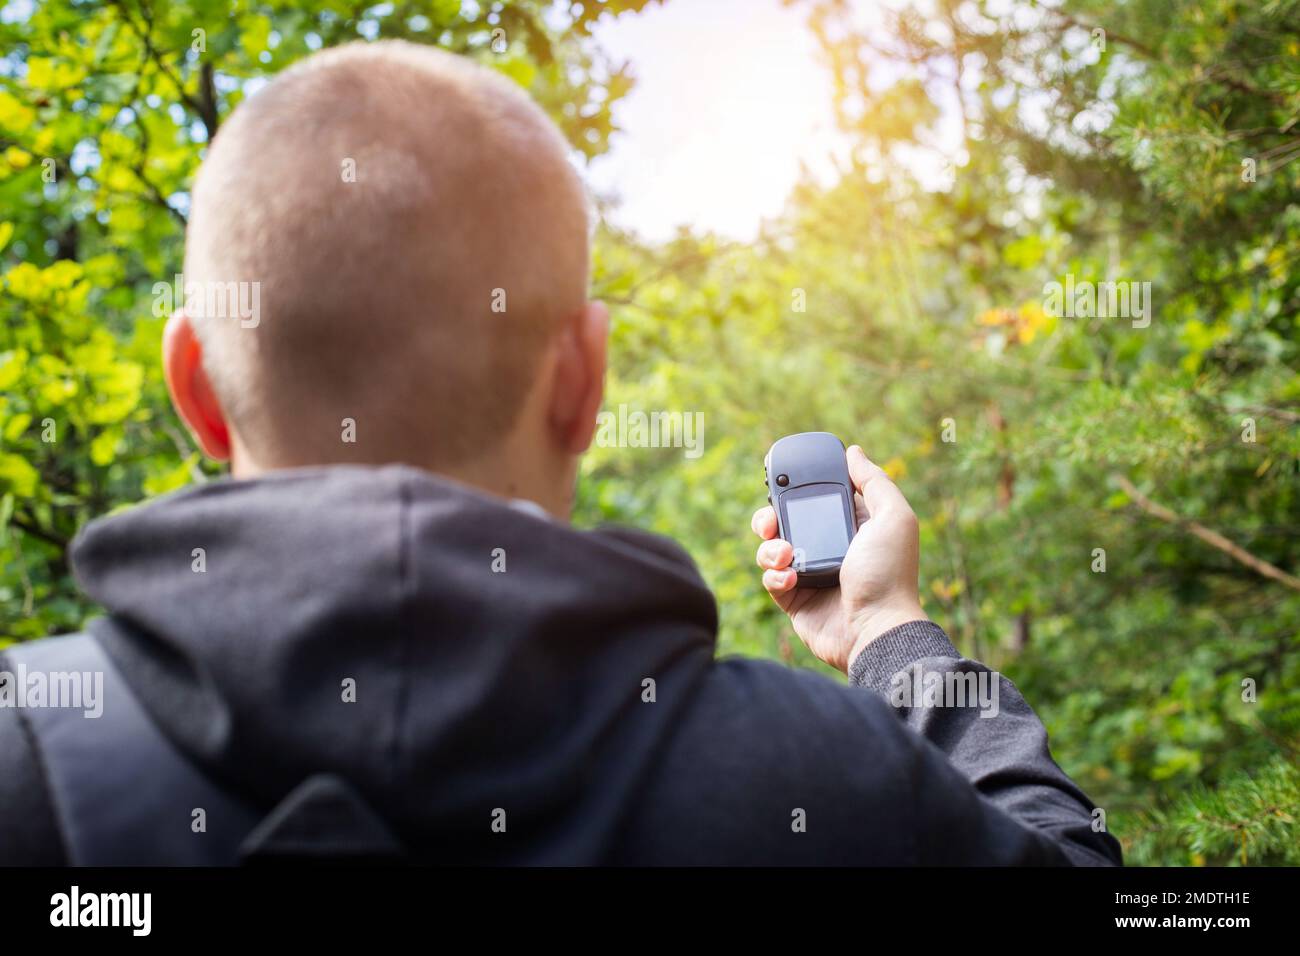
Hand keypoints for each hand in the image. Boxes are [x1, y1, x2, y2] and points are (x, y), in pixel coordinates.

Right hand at [751, 445, 927, 672]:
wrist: (876, 630)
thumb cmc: (889, 574)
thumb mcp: (893, 517)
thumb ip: (874, 481)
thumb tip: (853, 452)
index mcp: (851, 525)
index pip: (817, 498)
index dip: (799, 489)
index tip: (784, 483)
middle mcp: (829, 547)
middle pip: (785, 520)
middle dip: (770, 516)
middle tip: (771, 521)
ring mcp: (810, 573)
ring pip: (772, 548)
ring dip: (770, 547)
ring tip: (786, 555)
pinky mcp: (795, 599)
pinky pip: (770, 579)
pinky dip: (774, 574)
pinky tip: (790, 577)